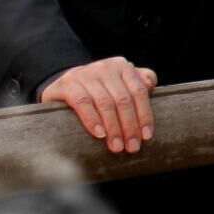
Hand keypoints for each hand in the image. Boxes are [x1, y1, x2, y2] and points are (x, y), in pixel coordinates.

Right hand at [38, 56, 158, 153]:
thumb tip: (150, 84)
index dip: (144, 115)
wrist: (63, 85)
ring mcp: (85, 74)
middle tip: (132, 147)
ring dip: (113, 128)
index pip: (138, 92)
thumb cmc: (99, 88)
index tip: (146, 136)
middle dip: (129, 126)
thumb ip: (138, 82)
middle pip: (123, 100)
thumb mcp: (120, 82)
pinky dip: (93, 120)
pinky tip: (100, 134)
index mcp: (122, 66)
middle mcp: (105, 67)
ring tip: (117, 146)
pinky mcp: (67, 84)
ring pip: (105, 103)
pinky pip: (83, 103)